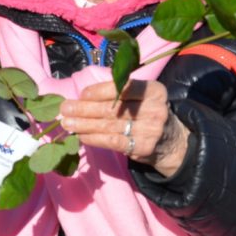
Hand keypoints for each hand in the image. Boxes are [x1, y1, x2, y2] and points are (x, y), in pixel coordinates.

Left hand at [58, 79, 189, 176]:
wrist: (170, 142)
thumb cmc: (146, 113)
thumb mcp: (141, 98)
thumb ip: (118, 94)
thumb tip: (81, 97)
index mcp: (153, 91)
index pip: (123, 88)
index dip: (99, 92)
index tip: (82, 94)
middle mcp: (154, 108)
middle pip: (112, 108)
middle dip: (85, 109)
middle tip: (65, 109)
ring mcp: (150, 129)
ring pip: (109, 126)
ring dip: (84, 124)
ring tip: (67, 123)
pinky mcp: (143, 147)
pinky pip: (113, 141)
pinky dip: (94, 138)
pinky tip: (81, 136)